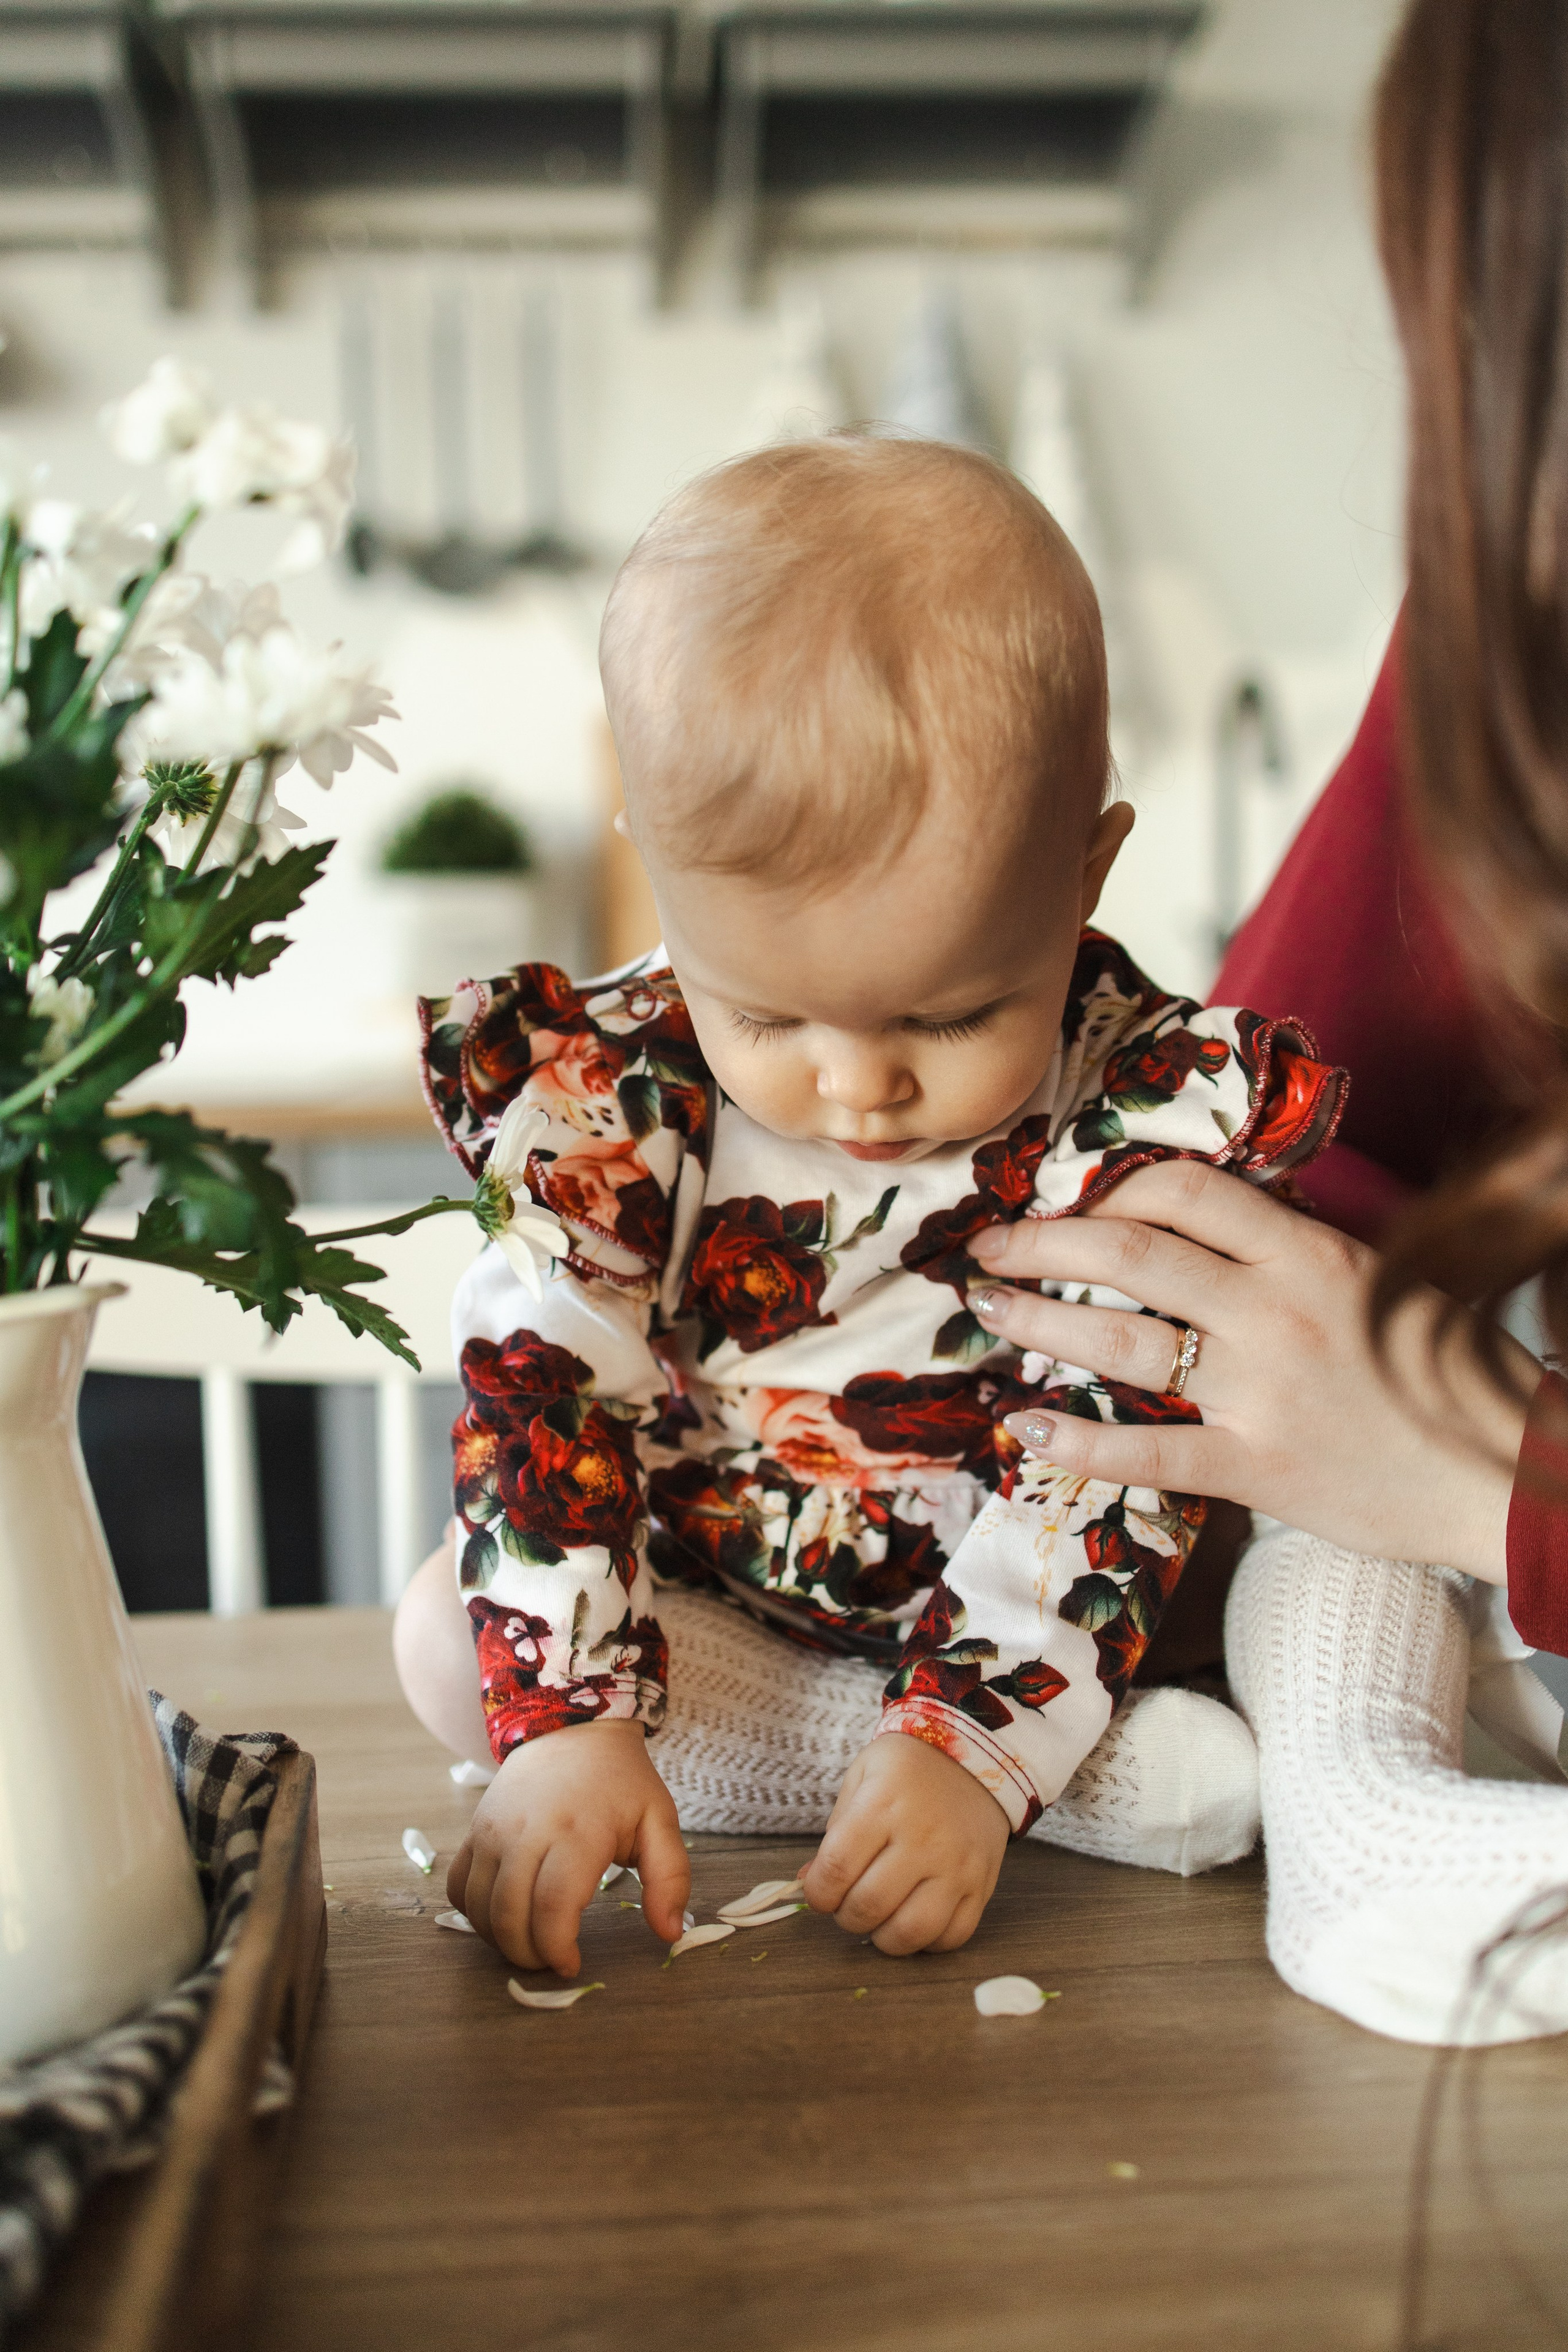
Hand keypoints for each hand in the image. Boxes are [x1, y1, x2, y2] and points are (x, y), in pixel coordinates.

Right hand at [447, 1718, 688, 1975]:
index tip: (572, 1964)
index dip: (557, 1949)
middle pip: (509, 1915)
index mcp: (578, 1831)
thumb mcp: (659, 1821)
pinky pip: (458, 1887)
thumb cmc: (621, 1782)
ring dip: (500, 1941)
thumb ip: (670, 1878)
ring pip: (479, 1908)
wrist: (571, 1728)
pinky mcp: (475, 1831)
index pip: (553, 1906)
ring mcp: (493, 1830)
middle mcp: (526, 1831)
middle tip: (550, 1961)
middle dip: (528, 1956)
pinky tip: (503, 1917)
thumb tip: (669, 1933)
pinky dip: (474, 1915)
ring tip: (530, 1944)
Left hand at [800, 1732, 1009, 1954]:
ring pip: (911, 1932)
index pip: (836, 1869)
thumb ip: (834, 1831)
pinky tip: (914, 1918)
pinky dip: (926, 1942)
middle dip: (846, 1917)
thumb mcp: (862, 1778)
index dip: (817, 1894)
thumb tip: (807, 1882)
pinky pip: (952, 1936)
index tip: (819, 1892)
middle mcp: (922, 1838)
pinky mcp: (982, 1885)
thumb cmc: (907, 1768)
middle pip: (869, 1906)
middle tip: (848, 1903)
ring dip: (883, 1938)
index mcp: (882, 1805)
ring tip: (879, 1918)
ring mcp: (956, 1865)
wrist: (974, 1757)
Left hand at [965, 1159, 1534, 1581]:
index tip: (1061, 1196)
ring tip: (989, 1309)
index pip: (1185, 1191)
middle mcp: (1276, 1311)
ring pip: (1123, 1341)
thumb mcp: (1377, 1279)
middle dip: (1044, 1242)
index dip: (1107, 1187)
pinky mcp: (1258, 1467)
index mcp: (1308, 1253)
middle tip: (991, 1247)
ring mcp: (1262, 1391)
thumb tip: (1203, 1224)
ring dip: (1039, 1321)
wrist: (1500, 1471)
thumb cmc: (1444, 1372)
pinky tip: (1025, 1427)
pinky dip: (1078, 1441)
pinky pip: (1148, 1450)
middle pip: (1131, 1253)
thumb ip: (1291, 1253)